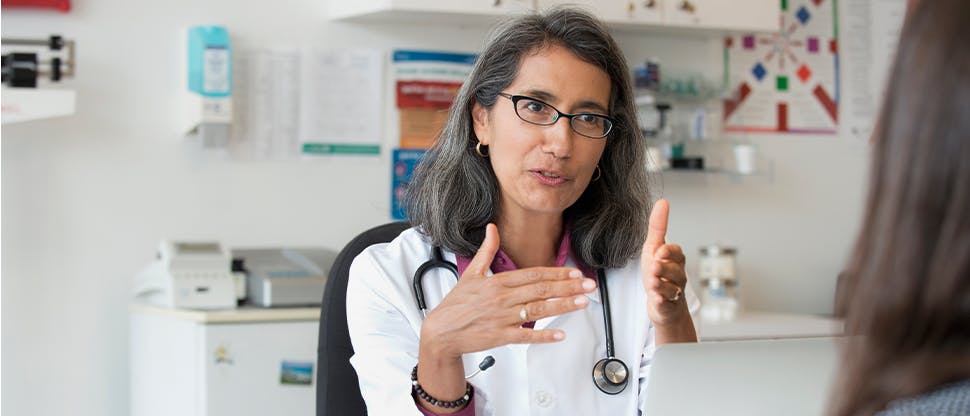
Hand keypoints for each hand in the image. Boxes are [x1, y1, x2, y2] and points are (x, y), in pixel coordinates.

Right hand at [419, 223, 597, 359]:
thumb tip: (491, 228)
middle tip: (588, 285)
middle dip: (568, 287)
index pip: (533, 275)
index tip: (574, 272)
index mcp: (498, 282)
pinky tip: (559, 334)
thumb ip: (486, 250)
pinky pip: (525, 336)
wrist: (440, 332)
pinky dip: (543, 336)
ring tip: (581, 302)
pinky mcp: (500, 336)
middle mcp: (502, 299)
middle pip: (541, 290)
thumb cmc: (456, 304)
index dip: (556, 273)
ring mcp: (502, 318)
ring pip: (538, 310)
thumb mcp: (471, 273)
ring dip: (562, 306)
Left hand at [640, 199, 692, 329]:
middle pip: (674, 271)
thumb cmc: (658, 273)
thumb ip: (658, 227)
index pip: (676, 253)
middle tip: (654, 266)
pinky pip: (666, 304)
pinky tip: (656, 299)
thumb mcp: (653, 247)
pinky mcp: (667, 307)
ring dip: (661, 285)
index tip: (659, 251)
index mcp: (675, 260)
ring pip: (671, 288)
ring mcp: (674, 292)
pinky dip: (661, 301)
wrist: (662, 303)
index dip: (668, 252)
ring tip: (652, 282)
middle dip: (664, 269)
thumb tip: (662, 202)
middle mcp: (678, 276)